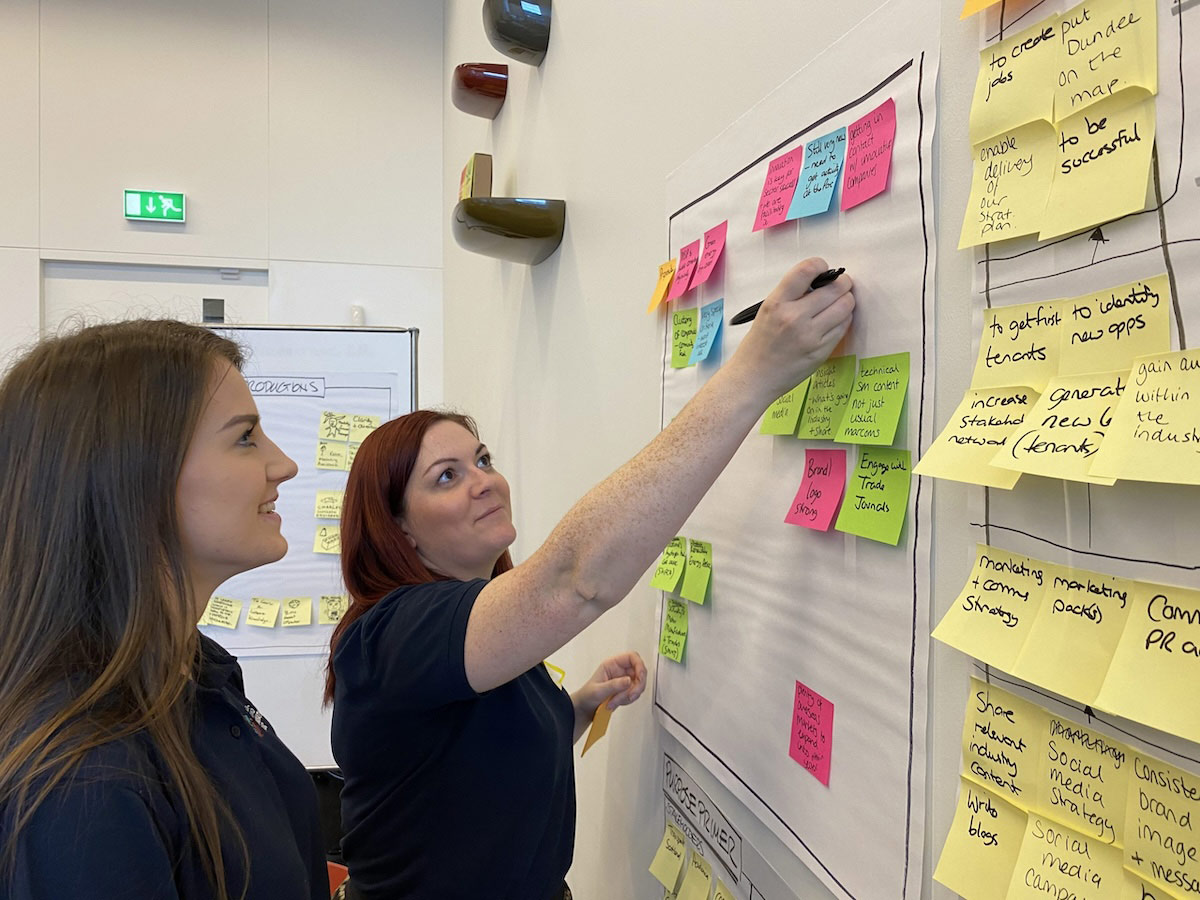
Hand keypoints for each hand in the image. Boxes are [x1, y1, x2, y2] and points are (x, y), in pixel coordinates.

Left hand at [575, 651, 647, 718]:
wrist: (585, 708)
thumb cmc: (587, 695)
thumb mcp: (598, 690)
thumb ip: (614, 685)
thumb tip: (628, 680)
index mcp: (612, 664)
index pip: (632, 657)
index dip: (639, 664)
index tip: (640, 677)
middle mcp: (620, 671)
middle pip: (639, 672)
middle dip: (636, 686)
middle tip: (629, 695)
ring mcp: (624, 681)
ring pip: (638, 685)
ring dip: (629, 696)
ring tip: (615, 701)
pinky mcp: (626, 691)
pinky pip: (635, 694)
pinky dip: (628, 700)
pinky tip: (616, 702)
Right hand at [731, 257, 854, 404]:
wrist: (753, 378)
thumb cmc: (759, 345)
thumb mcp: (767, 312)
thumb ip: (792, 295)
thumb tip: (820, 281)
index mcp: (777, 303)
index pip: (806, 270)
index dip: (820, 265)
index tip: (823, 269)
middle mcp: (794, 317)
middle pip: (835, 288)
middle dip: (842, 283)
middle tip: (840, 285)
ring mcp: (810, 335)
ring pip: (845, 306)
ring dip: (846, 301)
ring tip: (838, 303)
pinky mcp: (821, 350)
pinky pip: (843, 326)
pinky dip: (843, 319)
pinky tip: (834, 321)